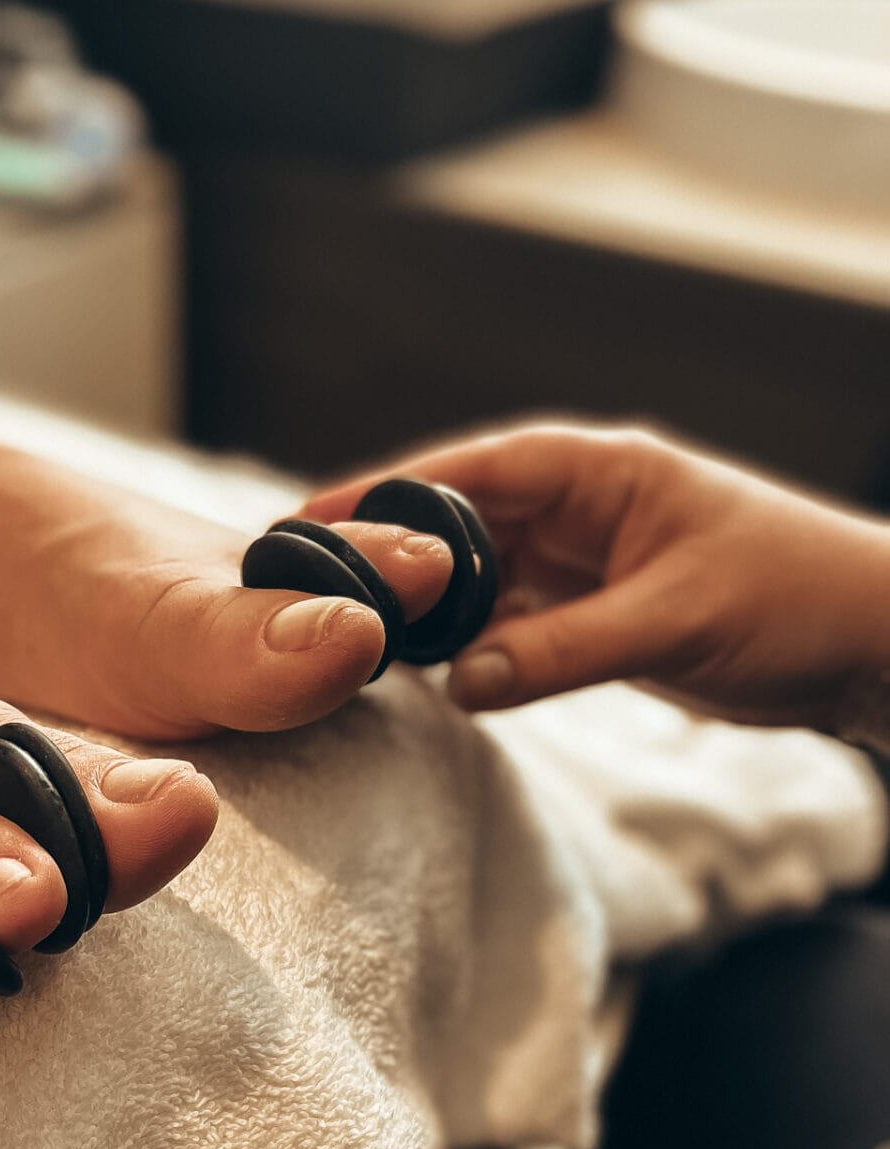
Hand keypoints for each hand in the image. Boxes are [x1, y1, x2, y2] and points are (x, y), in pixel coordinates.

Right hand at [310, 423, 889, 729]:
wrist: (868, 648)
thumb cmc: (797, 598)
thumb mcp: (675, 619)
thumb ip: (564, 650)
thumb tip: (461, 681)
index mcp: (603, 472)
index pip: (475, 467)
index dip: (392, 488)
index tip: (317, 514)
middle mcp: (583, 510)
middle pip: (461, 523)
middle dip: (393, 553)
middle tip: (313, 586)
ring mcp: (584, 565)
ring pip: (479, 581)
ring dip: (428, 609)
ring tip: (352, 637)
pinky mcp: (592, 618)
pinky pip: (510, 628)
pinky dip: (470, 648)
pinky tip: (424, 674)